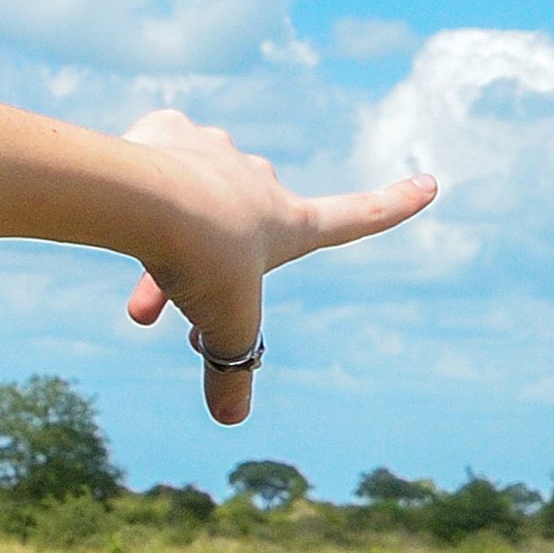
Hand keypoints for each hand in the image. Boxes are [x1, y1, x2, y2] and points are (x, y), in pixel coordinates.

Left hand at [114, 109, 439, 422]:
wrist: (142, 197)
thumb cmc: (201, 258)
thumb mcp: (223, 329)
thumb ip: (229, 374)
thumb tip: (231, 420)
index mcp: (292, 222)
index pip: (359, 216)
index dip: (397, 205)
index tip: (431, 182)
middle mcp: (261, 178)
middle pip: (243, 234)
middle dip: (215, 275)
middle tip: (175, 325)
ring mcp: (216, 150)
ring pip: (195, 203)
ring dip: (171, 246)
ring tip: (139, 309)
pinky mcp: (168, 132)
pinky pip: (160, 158)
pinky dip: (143, 191)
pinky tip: (122, 212)